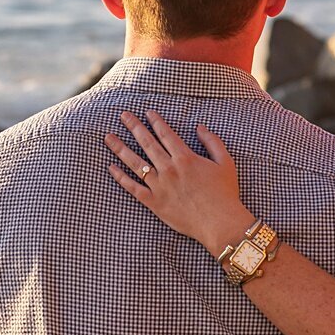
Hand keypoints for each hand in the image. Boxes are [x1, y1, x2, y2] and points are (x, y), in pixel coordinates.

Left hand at [106, 111, 252, 253]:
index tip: (147, 112)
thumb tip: (199, 127)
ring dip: (120, 148)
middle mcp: (169, 169)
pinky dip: (120, 178)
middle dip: (134, 127)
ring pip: (135, 163)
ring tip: (108, 137)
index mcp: (185, 157)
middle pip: (147, 143)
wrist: (219, 222)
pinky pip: (133, 188)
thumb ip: (212, 142)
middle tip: (123, 115)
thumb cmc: (225, 193)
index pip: (165, 133)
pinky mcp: (154, 202)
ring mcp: (159, 186)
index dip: (155, 121)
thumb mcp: (225, 162)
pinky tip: (111, 167)